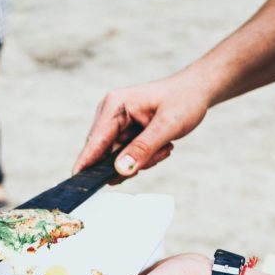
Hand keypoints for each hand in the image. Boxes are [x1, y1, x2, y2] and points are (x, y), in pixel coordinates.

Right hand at [73, 72, 211, 175]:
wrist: (197, 91)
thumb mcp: (167, 125)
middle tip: (159, 153)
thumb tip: (121, 170)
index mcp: (114, 106)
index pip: (95, 141)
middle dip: (130, 162)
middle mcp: (109, 114)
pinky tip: (160, 147)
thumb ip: (143, 148)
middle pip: (105, 154)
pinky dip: (142, 158)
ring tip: (164, 147)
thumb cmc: (184, 99)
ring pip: (117, 159)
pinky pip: (125, 157)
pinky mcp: (122, 133)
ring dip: (141, 160)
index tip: (78, 183)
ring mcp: (115, 125)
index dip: (86, 164)